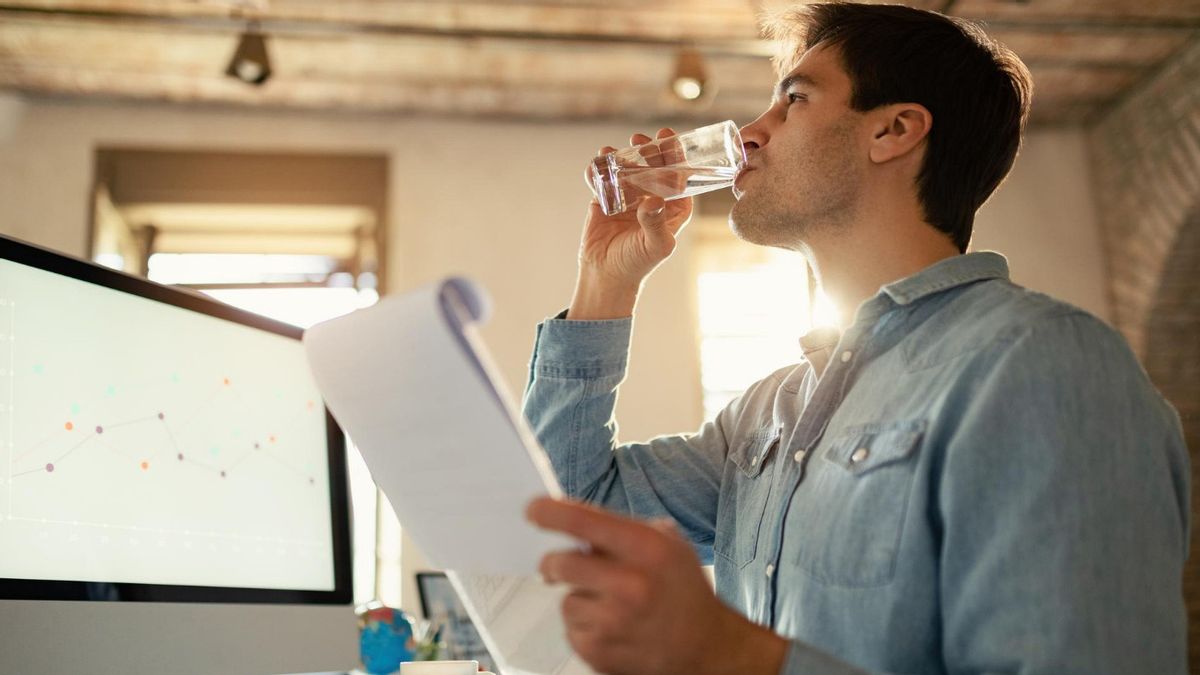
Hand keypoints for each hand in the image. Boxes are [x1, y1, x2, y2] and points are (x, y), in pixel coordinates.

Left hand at [527, 497, 786, 674]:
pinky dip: (584, 625)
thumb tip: (572, 520)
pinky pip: (570, 626)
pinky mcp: (599, 651)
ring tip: (610, 605)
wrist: (706, 649)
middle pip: (560, 563)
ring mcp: (612, 622)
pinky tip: (612, 626)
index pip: (583, 521)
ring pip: (565, 598)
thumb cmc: (683, 591)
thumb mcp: (669, 545)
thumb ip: (624, 530)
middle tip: (555, 566)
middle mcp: (629, 584)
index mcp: (646, 548)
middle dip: (553, 563)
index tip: (533, 509)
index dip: (549, 512)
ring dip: (578, 598)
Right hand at [569, 128, 693, 319]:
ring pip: (627, 167)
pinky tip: (596, 165)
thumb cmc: (637, 263)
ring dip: (621, 155)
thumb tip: (654, 200)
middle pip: (653, 165)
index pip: (679, 175)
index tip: (667, 138)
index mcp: (674, 206)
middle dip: (647, 149)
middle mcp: (653, 197)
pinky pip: (603, 178)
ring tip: (611, 151)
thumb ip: (656, 223)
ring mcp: (629, 196)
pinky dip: (598, 170)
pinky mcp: (606, 199)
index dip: (675, 154)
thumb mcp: (655, 246)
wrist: (606, 275)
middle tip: (639, 140)